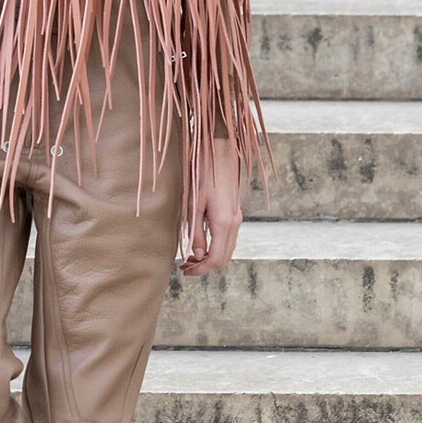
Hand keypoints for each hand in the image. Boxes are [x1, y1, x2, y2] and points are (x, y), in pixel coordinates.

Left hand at [180, 137, 242, 276]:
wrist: (219, 151)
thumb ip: (195, 232)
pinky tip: (201, 242)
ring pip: (228, 249)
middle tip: (185, 266)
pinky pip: (229, 238)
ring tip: (191, 256)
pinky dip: (216, 247)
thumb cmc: (202, 175)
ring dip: (211, 257)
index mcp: (224, 223)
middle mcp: (234, 223)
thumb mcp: (193, 205)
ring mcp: (237, 217)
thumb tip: (197, 255)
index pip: (215, 259)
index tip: (184, 271)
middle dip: (205, 266)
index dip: (200, 270)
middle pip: (224, 258)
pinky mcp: (235, 212)